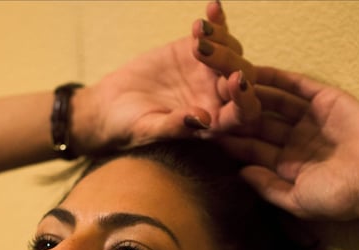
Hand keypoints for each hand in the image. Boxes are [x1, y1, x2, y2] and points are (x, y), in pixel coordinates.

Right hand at [74, 1, 252, 151]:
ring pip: (232, 52)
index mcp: (215, 124)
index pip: (245, 112)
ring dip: (220, 40)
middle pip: (243, 76)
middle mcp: (219, 98)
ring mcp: (210, 72)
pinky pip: (214, 33)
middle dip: (228, 61)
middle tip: (199, 50)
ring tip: (196, 34)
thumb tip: (202, 119)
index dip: (245, 97)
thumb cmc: (130, 126)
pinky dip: (216, 20)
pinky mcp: (196, 51)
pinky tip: (212, 7)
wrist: (112, 105)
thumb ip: (176, 127)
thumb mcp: (149, 129)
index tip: (235, 80)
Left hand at [193, 53, 358, 219]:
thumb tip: (240, 172)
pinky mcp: (325, 99)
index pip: (252, 148)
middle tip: (205, 100)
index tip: (203, 132)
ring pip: (272, 101)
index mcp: (287, 164)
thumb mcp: (296, 200)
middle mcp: (295, 139)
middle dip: (234, 112)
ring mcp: (309, 118)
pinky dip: (275, 78)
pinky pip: (295, 86)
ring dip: (249, 92)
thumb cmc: (341, 197)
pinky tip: (252, 71)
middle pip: (258, 122)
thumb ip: (267, 187)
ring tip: (223, 81)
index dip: (229, 140)